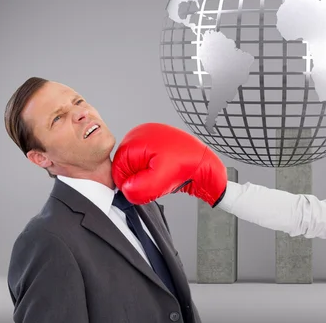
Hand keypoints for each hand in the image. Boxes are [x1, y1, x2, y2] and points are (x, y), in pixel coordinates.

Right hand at [112, 123, 226, 206]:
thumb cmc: (191, 163)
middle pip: (126, 168)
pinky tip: (167, 174)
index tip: (144, 187)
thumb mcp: (162, 180)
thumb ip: (140, 188)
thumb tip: (126, 191)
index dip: (130, 183)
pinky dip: (154, 175)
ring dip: (148, 178)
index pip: (117, 168)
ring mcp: (149, 140)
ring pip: (137, 169)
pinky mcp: (156, 148)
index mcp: (137, 139)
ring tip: (165, 176)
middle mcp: (141, 135)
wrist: (208, 163)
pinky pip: (147, 167)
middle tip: (158, 181)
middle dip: (140, 180)